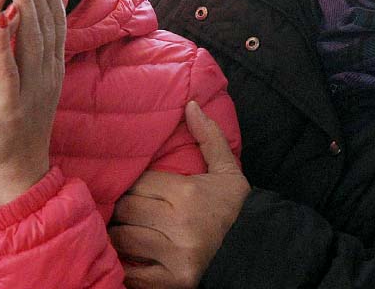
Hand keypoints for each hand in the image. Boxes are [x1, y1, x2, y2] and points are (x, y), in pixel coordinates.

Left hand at [0, 0, 66, 206]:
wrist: (19, 168)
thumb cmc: (23, 121)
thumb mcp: (39, 80)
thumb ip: (43, 48)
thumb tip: (50, 15)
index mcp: (50, 64)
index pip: (53, 17)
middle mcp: (47, 71)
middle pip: (45, 20)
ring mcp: (32, 88)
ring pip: (30, 38)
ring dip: (25, 2)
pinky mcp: (13, 106)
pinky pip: (9, 70)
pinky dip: (6, 43)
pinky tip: (1, 20)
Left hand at [109, 101, 249, 288]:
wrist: (254, 251)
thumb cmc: (233, 209)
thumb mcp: (226, 170)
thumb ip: (209, 136)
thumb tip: (190, 104)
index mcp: (188, 194)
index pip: (139, 183)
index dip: (135, 185)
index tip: (137, 188)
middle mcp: (179, 225)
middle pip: (127, 209)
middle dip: (125, 208)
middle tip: (128, 207)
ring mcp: (174, 256)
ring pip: (123, 238)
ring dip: (120, 234)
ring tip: (126, 229)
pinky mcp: (171, 281)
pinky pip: (131, 273)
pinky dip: (125, 265)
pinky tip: (129, 256)